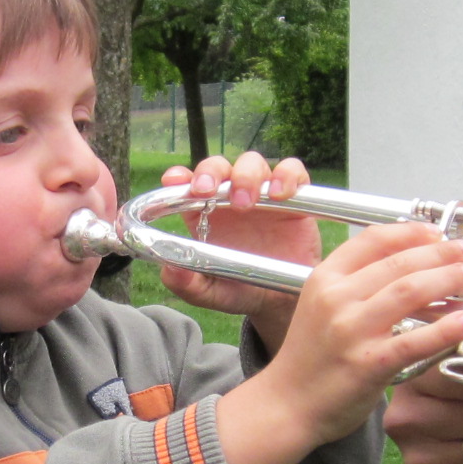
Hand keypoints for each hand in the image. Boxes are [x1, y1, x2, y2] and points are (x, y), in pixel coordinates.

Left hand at [154, 153, 322, 333]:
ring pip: (252, 163)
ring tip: (246, 203)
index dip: (178, 176)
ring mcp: (261, 194)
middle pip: (217, 166)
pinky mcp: (293, 197)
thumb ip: (187, 284)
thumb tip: (169, 269)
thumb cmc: (241, 290)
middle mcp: (229, 197)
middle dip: (210, 172)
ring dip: (246, 176)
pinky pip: (292, 171)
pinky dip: (286, 176)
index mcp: (203, 214)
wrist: (283, 300)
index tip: (175, 180)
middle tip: (207, 191)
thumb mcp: (210, 292)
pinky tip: (281, 195)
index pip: (186, 183)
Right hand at [215, 222, 462, 463]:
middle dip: (442, 253)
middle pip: (399, 262)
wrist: (286, 405)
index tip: (438, 234)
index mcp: (325, 278)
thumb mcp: (321, 306)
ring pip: (410, 291)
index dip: (413, 232)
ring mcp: (352, 330)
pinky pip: (415, 340)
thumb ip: (356, 284)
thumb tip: (411, 266)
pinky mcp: (369, 363)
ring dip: (448, 280)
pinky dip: (446, 328)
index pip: (374, 239)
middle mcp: (336, 298)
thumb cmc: (310, 358)